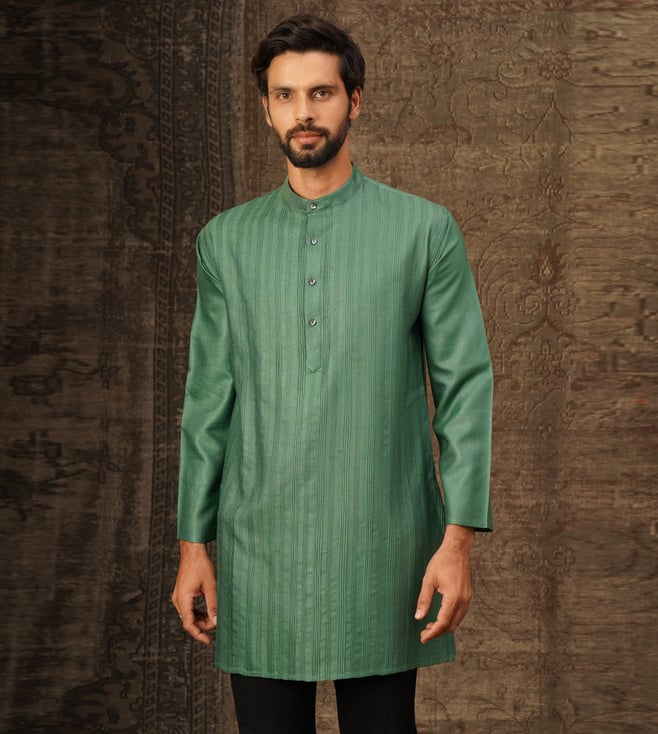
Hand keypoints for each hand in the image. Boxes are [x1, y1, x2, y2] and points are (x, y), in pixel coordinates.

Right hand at [171, 541, 217, 645]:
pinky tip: (208, 610)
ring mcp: (179, 596)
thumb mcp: (211, 586)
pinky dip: (198, 612)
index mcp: (182, 599)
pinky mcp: (182, 593)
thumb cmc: (201, 565)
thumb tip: (216, 621)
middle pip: (189, 621)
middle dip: (203, 625)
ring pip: (189, 615)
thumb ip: (213, 605)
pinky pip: (189, 608)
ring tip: (214, 616)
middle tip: (217, 622)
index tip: (209, 641)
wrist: (192, 550)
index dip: (199, 635)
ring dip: (201, 618)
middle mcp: (178, 600)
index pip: (188, 624)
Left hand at [414, 524, 473, 642]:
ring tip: (429, 627)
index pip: (443, 622)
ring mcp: (467, 598)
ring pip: (457, 621)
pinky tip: (440, 617)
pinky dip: (450, 619)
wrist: (457, 549)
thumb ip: (424, 600)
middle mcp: (463, 600)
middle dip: (438, 633)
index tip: (423, 638)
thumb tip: (418, 617)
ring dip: (444, 627)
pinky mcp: (468, 595)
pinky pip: (460, 613)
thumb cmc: (441, 561)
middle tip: (424, 635)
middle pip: (451, 625)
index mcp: (453, 597)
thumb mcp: (428, 579)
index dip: (432, 633)